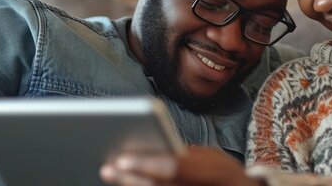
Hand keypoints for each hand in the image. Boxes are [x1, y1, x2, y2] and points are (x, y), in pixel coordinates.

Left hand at [100, 147, 262, 185]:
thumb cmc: (224, 177)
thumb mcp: (214, 161)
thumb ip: (187, 157)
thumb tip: (150, 150)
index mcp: (218, 172)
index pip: (176, 167)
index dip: (147, 163)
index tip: (122, 158)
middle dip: (131, 179)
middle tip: (108, 168)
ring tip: (113, 176)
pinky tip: (129, 185)